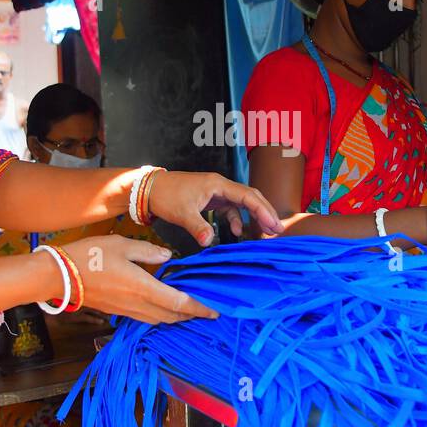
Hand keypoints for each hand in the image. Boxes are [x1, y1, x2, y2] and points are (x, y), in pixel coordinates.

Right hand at [57, 235, 216, 324]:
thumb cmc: (89, 256)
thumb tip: (167, 257)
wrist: (58, 276)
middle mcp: (138, 305)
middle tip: (207, 311)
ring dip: (176, 316)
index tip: (215, 311)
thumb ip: (148, 251)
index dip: (199, 308)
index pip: (179, 302)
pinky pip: (146, 318)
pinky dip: (160, 315)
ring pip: (159, 319)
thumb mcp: (122, 245)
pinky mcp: (117, 311)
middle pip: (172, 316)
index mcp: (143, 288)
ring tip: (188, 309)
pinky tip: (162, 306)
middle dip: (191, 315)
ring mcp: (126, 311)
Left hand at [144, 171, 283, 245]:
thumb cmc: (166, 195)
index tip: (273, 224)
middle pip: (249, 197)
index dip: (262, 210)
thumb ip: (197, 227)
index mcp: (217, 184)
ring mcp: (216, 192)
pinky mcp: (210, 199)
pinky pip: (230, 209)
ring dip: (253, 217)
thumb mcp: (182, 213)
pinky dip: (236, 220)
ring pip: (242, 203)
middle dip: (264, 212)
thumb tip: (209, 241)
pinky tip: (237, 233)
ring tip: (265, 232)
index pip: (247, 196)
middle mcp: (220, 186)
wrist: (149, 189)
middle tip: (277, 230)